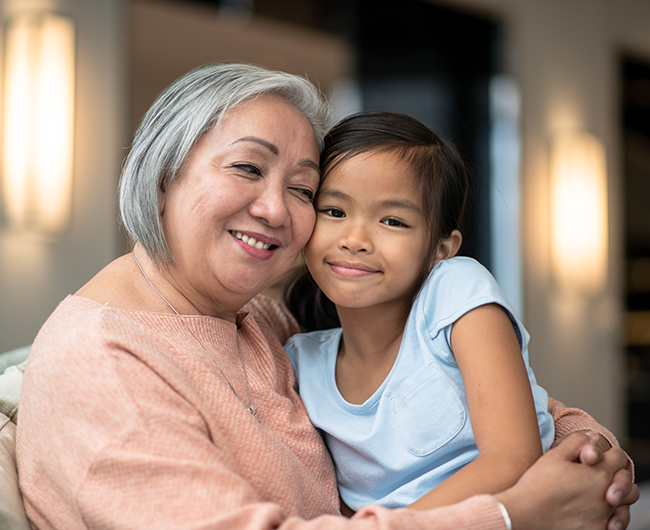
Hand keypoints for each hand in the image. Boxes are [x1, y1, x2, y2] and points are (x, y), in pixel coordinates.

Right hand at [496, 432, 629, 529]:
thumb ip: (577, 442)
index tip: (597, 456)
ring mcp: (603, 517)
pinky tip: (598, 512)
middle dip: (618, 475)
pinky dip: (612, 517)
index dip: (610, 453)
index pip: (618, 458)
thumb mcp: (554, 456)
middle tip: (601, 475)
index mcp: (597, 474)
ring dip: (619, 496)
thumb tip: (593, 436)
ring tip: (603, 494)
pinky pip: (616, 524)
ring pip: (625, 505)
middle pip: (627, 483)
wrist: (525, 514)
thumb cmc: (537, 484)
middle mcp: (606, 497)